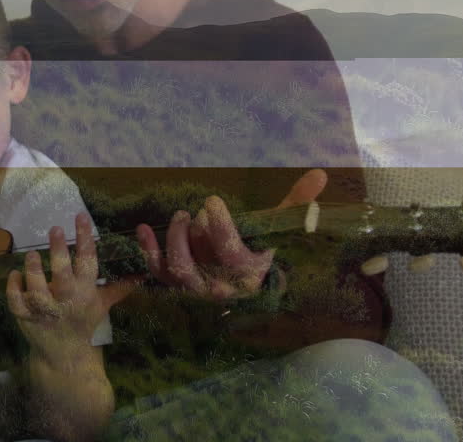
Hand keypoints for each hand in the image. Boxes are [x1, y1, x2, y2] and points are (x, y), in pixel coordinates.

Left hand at [6, 213, 134, 361]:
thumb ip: (119, 287)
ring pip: (37, 290)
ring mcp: (44, 311)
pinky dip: (13, 289)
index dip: (85, 239)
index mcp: (85, 294)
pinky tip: (14, 274)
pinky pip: (17, 303)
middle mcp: (65, 301)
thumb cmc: (84, 324)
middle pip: (62, 275)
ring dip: (33, 270)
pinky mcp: (26, 319)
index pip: (87, 262)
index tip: (81, 217)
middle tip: (55, 229)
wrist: (66, 357)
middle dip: (59, 252)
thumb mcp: (103, 305)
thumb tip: (142, 272)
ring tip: (32, 254)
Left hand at [135, 169, 325, 300]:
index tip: (212, 200)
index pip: (230, 253)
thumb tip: (320, 174)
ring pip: (178, 268)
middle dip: (196, 233)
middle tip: (197, 212)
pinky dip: (147, 250)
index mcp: (248, 274)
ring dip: (174, 240)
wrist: (246, 287)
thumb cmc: (261, 251)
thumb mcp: (277, 229)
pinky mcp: (176, 286)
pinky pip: (157, 271)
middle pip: (200, 262)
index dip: (219, 227)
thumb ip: (296, 203)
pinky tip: (142, 228)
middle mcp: (220, 287)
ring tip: (180, 216)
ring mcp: (196, 289)